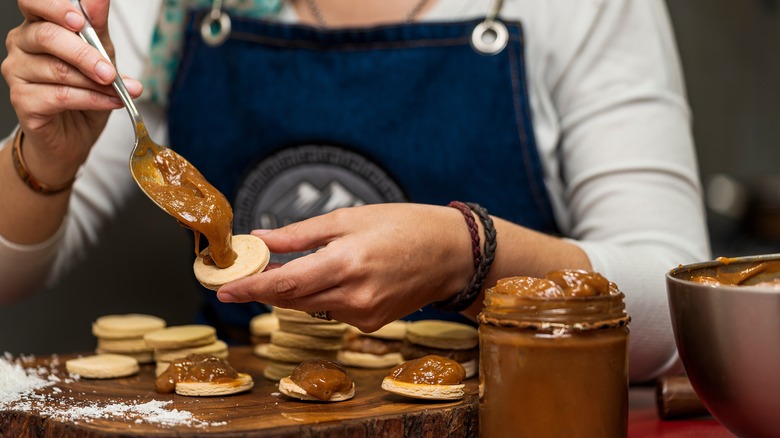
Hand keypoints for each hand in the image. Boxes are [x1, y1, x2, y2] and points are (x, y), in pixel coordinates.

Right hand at [1, 0, 141, 182]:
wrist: (75, 134)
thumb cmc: (86, 90)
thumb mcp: (101, 56)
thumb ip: (98, 29)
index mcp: (37, 26)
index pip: (34, 4)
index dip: (56, 8)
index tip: (81, 21)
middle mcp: (21, 45)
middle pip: (47, 36)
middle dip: (85, 54)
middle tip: (110, 71)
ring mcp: (17, 72)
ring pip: (58, 70)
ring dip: (94, 83)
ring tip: (118, 91)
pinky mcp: (22, 101)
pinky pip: (60, 96)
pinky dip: (92, 99)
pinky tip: (110, 102)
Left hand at [217, 203, 474, 331]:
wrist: (451, 254)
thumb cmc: (405, 226)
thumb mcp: (350, 218)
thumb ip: (301, 234)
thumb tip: (261, 239)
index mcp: (346, 262)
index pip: (286, 283)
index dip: (251, 289)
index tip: (224, 291)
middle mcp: (354, 295)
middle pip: (292, 300)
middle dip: (267, 288)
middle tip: (247, 272)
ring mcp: (364, 314)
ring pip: (311, 307)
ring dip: (295, 291)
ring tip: (292, 268)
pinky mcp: (372, 324)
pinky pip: (333, 311)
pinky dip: (323, 296)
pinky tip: (337, 277)